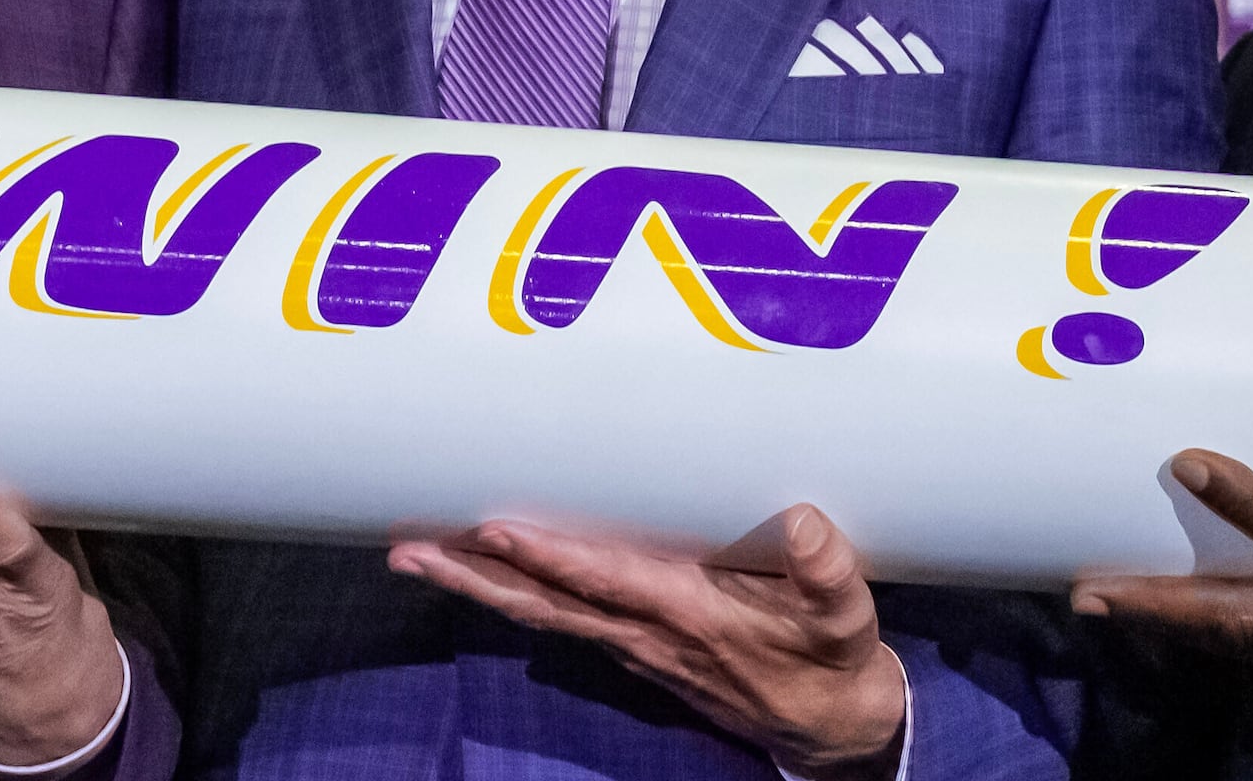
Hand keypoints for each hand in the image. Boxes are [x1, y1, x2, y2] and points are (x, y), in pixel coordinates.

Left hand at [390, 505, 906, 780]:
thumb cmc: (833, 661)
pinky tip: (482, 574)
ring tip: (415, 556)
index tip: (494, 532)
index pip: (604, 582)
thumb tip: (802, 522)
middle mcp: (647, 633)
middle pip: (544, 603)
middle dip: (475, 577)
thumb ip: (827, 574)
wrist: (830, 729)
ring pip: (543, 612)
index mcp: (689, 617)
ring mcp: (635, 644)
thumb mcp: (847, 621)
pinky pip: (562, 617)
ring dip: (477, 586)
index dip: (549, 559)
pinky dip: (516, 594)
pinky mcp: (638, 645)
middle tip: (405, 550)